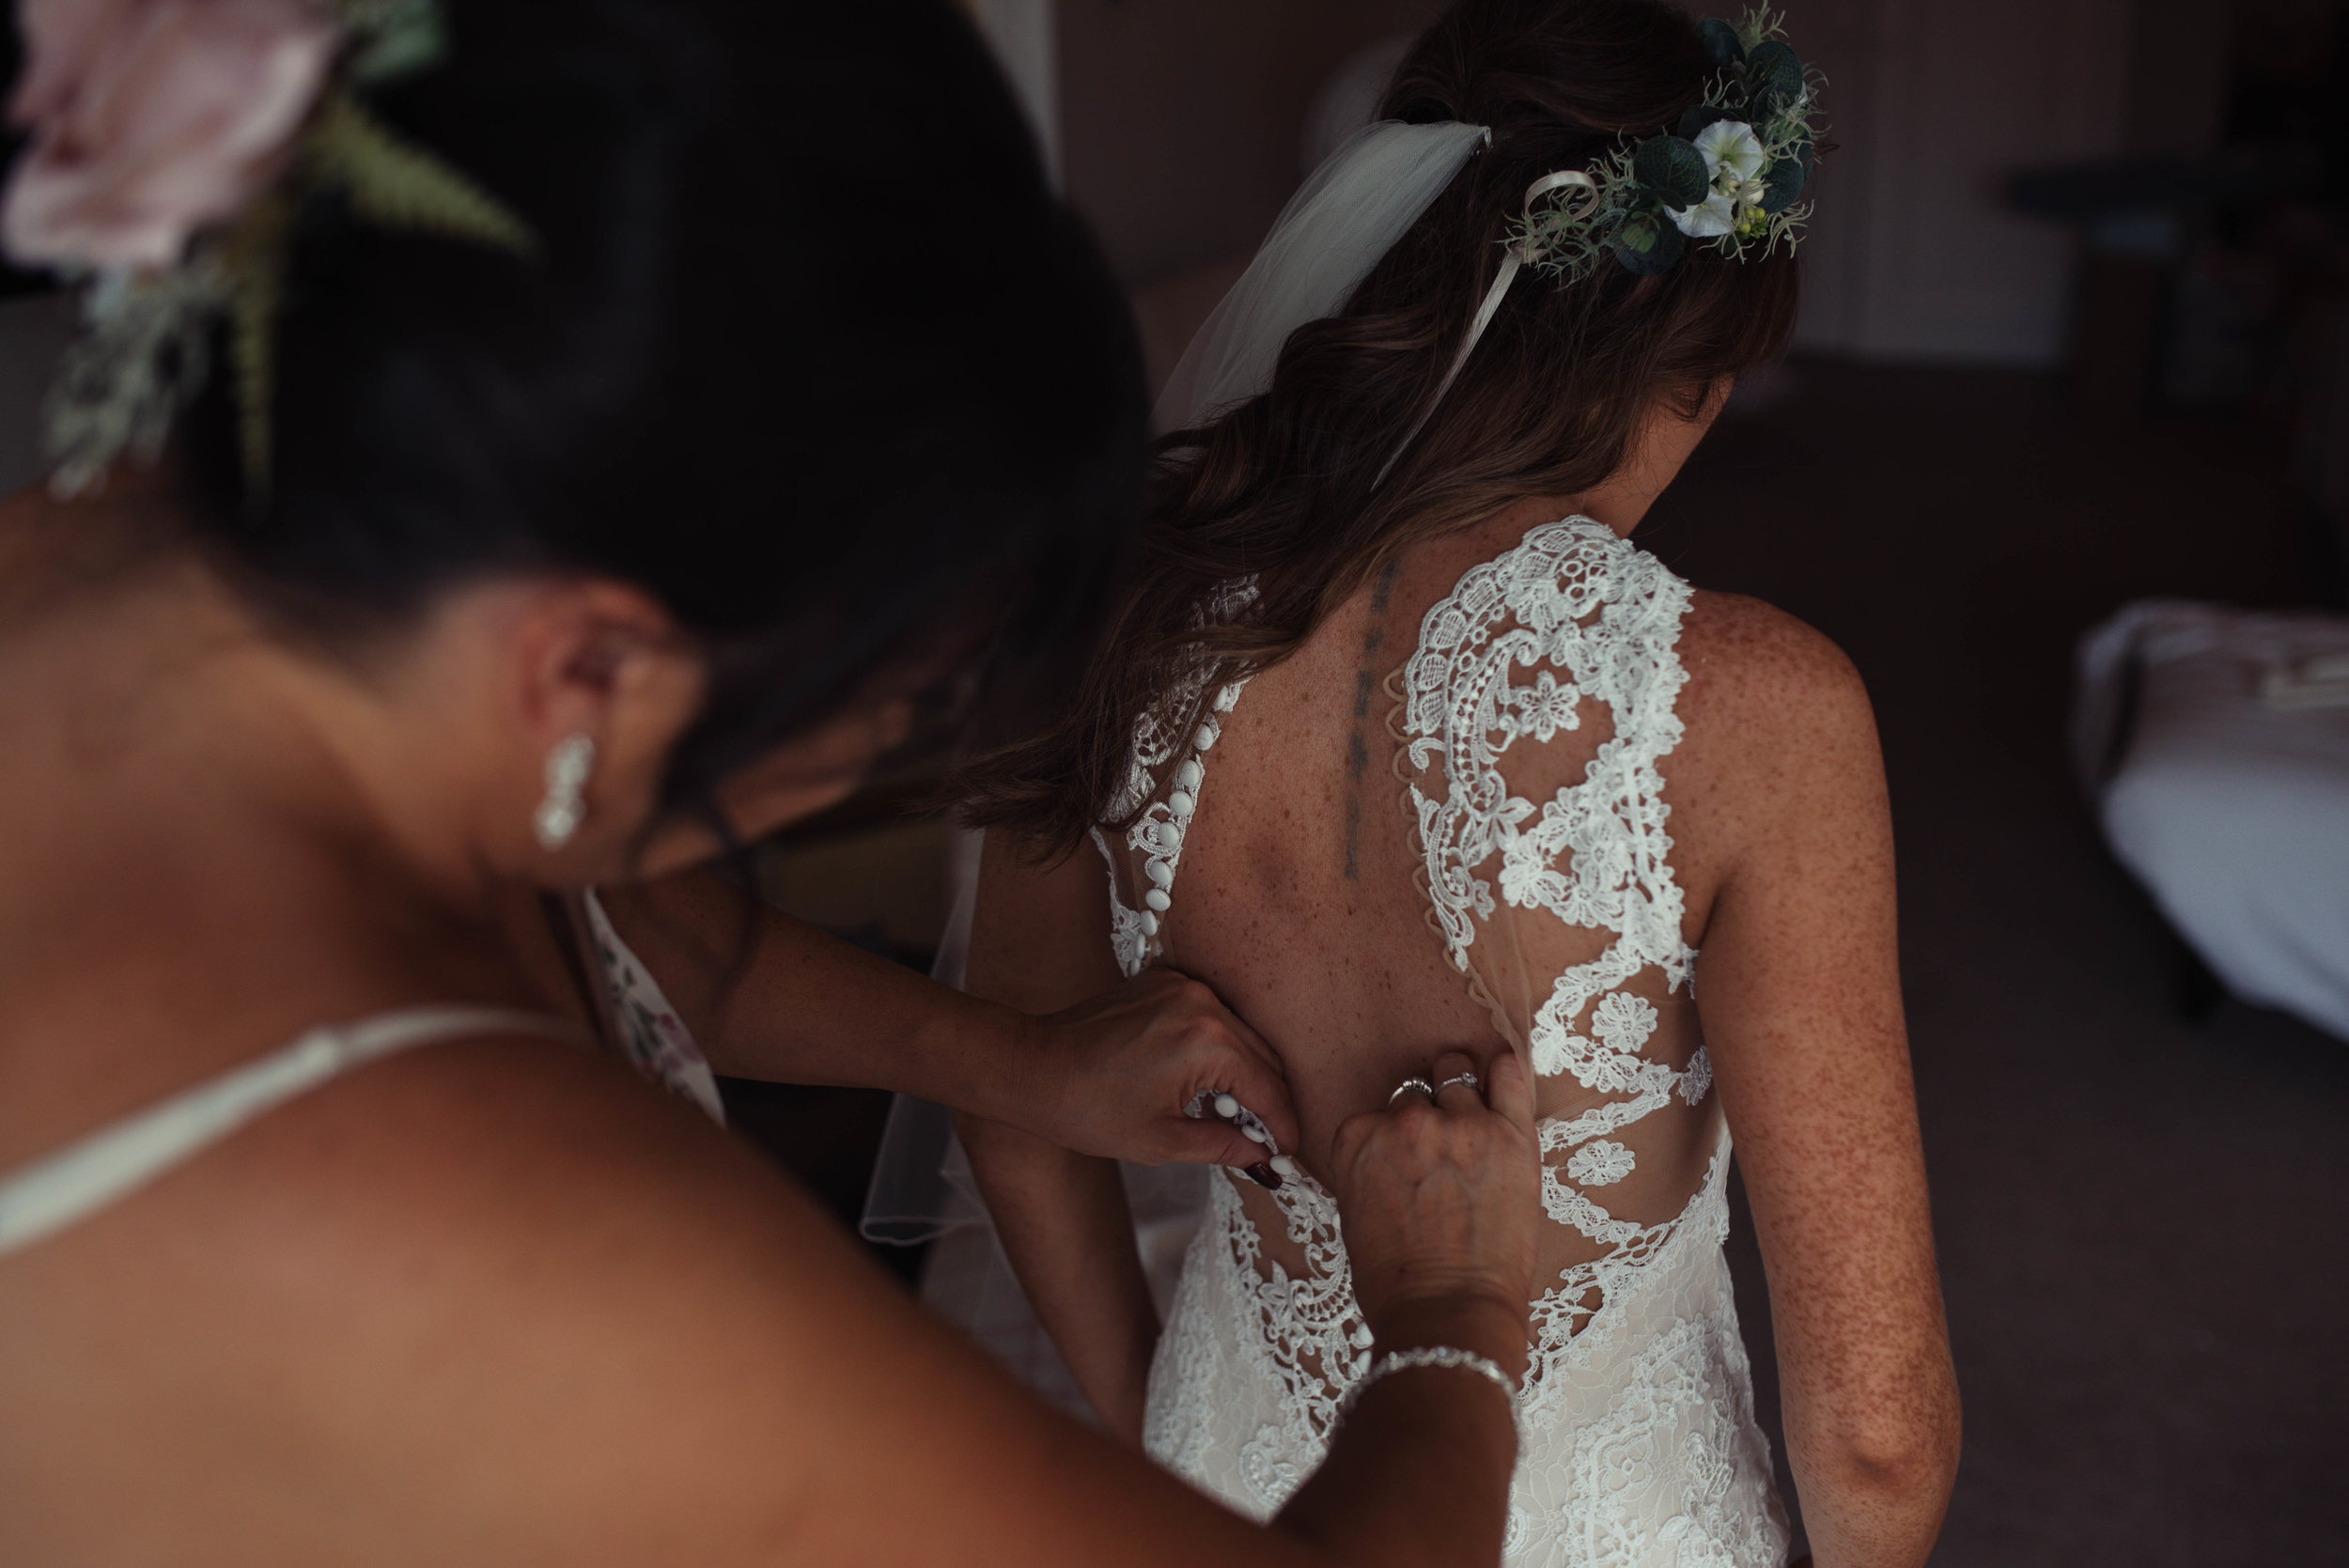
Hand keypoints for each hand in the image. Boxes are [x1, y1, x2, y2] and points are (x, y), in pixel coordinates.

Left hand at [1019, 967, 1300, 1169]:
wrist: (1031, 1067)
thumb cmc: (1086, 1109)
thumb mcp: (1161, 1141)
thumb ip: (1223, 1146)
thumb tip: (1263, 1158)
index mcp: (1207, 1043)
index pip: (1268, 1089)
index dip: (1282, 1127)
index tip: (1288, 1155)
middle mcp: (1203, 1004)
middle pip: (1263, 1058)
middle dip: (1269, 1102)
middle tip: (1266, 1142)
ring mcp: (1183, 986)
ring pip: (1241, 1035)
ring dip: (1246, 1074)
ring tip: (1233, 1117)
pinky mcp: (1165, 981)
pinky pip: (1212, 1016)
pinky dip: (1218, 1048)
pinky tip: (1206, 1082)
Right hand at [1324, 1049, 1539, 1366]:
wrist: (1448, 1315)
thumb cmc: (1397, 1284)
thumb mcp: (1355, 1216)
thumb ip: (1370, 1169)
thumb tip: (1393, 1154)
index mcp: (1358, 1138)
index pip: (1378, 1112)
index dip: (1395, 1135)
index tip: (1408, 1157)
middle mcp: (1407, 1122)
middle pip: (1418, 1093)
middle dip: (1428, 1117)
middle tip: (1442, 1150)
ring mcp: (1462, 1124)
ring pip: (1458, 1077)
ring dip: (1463, 1098)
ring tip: (1473, 1129)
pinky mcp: (1511, 1135)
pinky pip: (1510, 1075)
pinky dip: (1505, 1072)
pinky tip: (1502, 1078)